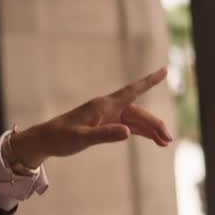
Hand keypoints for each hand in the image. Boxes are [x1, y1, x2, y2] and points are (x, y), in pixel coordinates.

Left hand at [10, 67, 173, 167]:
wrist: (45, 141)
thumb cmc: (61, 138)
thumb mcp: (81, 138)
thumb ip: (104, 135)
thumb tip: (127, 132)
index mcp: (103, 106)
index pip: (131, 91)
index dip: (149, 81)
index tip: (164, 70)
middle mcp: (108, 109)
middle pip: (138, 113)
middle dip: (155, 124)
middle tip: (168, 140)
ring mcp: (108, 117)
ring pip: (136, 121)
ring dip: (151, 130)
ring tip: (166, 143)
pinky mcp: (105, 126)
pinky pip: (129, 127)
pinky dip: (141, 133)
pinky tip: (154, 140)